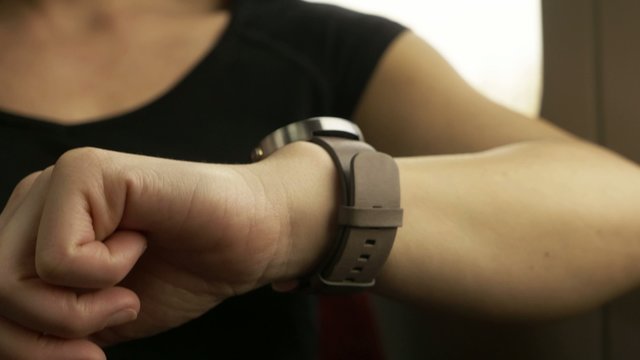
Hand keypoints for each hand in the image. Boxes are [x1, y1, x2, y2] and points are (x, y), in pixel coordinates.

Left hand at [0, 144, 337, 355]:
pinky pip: (58, 257)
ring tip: (127, 291)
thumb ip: (48, 331)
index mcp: (33, 233)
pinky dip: (104, 275)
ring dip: (78, 311)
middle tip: (113, 320)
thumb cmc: (186, 271)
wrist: (252, 237)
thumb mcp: (100, 320)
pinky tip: (140, 246)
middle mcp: (36, 202)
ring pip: (8, 279)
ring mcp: (59, 182)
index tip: (90, 356)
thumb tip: (4, 348)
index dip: (29, 348)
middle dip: (47, 337)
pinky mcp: (89, 170)